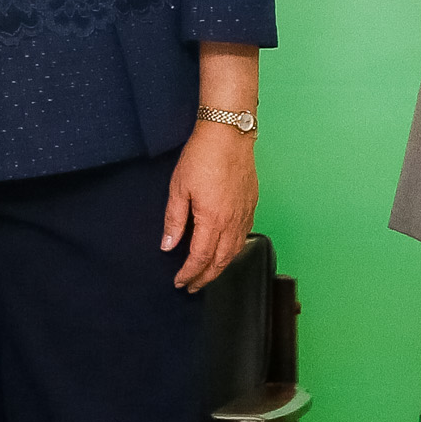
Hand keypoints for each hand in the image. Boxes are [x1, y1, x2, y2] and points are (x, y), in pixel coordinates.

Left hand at [163, 122, 258, 291]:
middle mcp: (232, 222)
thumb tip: (169, 245)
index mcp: (212, 220)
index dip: (189, 273)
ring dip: (220, 267)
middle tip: (192, 286)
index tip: (179, 282)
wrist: (229, 135)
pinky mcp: (251, 205)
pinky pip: (244, 237)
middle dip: (205, 278)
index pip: (200, 258)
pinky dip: (233, 251)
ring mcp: (245, 214)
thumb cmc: (202, 157)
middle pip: (220, 261)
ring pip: (235, 252)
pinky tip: (226, 251)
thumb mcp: (179, 188)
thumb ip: (174, 220)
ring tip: (207, 274)